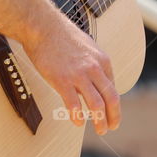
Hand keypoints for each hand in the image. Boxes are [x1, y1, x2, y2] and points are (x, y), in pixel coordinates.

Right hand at [23, 15, 120, 135]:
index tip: (111, 113)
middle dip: (114, 116)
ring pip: (97, 104)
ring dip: (100, 120)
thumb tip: (93, 78)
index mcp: (102, 61)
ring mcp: (78, 76)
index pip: (113, 87)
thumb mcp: (86, 46)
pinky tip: (78, 122)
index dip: (113, 104)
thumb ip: (92, 63)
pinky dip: (77, 116)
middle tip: (111, 127)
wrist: (43, 26)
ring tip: (100, 129)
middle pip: (111, 98)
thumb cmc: (60, 35)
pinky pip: (73, 104)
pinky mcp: (62, 81)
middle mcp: (94, 69)